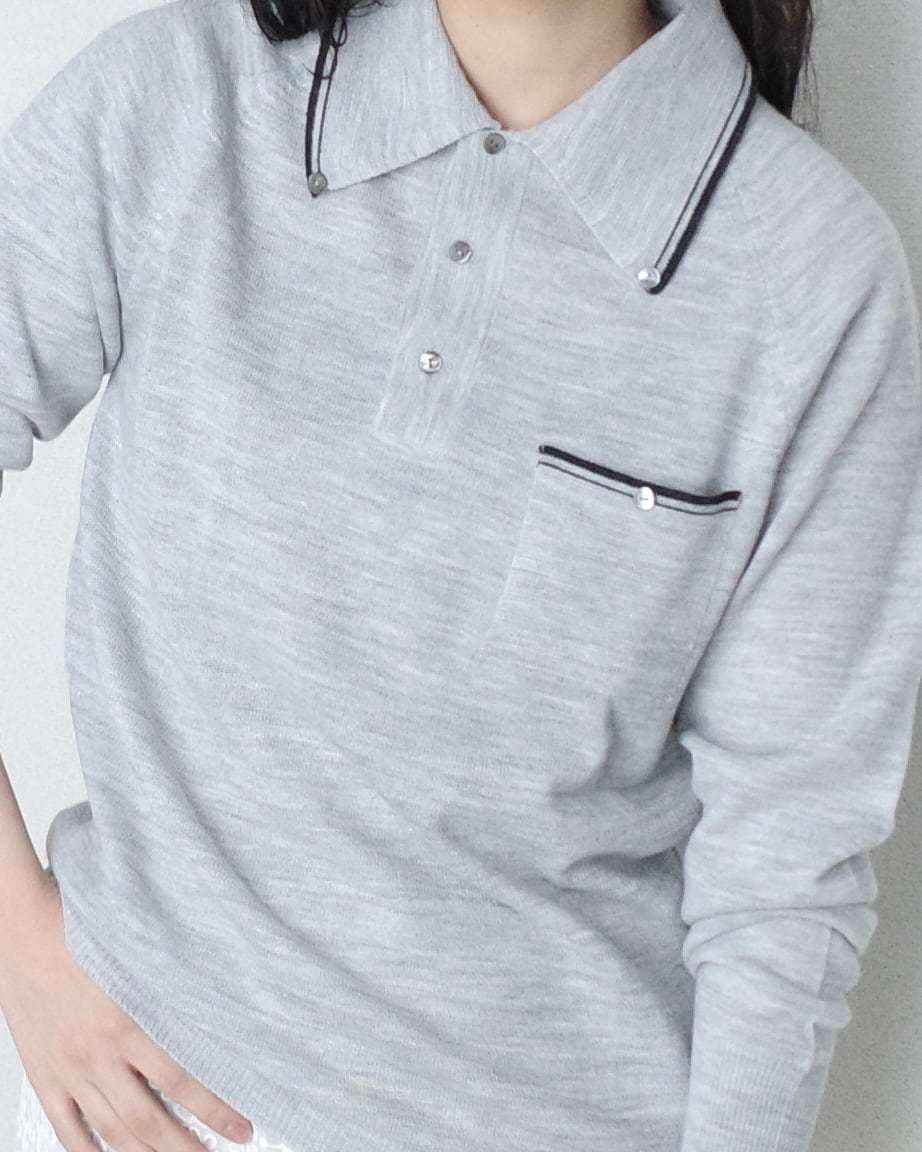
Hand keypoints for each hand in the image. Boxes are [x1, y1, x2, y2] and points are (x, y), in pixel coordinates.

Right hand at [0, 871, 253, 1151]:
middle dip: (186, 1147)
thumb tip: (219, 1000)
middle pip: (149, 1120)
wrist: (23, 935)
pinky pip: (70, 1130)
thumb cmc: (82, 935)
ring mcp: (71, 1073)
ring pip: (115, 1132)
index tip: (242, 1128)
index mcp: (126, 1023)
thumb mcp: (137, 958)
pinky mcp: (47, 1080)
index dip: (214, 1110)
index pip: (181, 1081)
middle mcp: (98, 1056)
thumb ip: (172, 987)